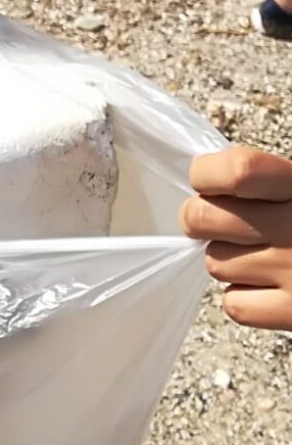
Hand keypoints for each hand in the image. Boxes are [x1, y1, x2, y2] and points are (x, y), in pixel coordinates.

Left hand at [181, 146, 291, 330]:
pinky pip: (236, 305)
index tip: (211, 180)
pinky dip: (246, 297)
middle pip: (200, 218)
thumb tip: (220, 178)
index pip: (234, 171)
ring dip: (230, 258)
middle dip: (205, 218)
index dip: (207, 174)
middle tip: (227, 220)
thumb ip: (276, 179)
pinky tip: (273, 285)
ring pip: (215, 261)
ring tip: (265, 253)